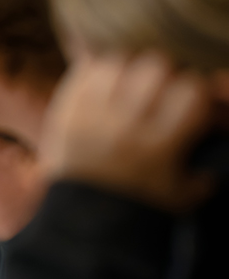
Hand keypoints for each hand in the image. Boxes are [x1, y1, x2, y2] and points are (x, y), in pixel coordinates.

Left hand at [40, 52, 212, 210]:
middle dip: (164, 70)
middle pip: (155, 66)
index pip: (191, 91)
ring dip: (129, 64)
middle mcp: (127, 127)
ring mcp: (93, 118)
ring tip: (130, 77)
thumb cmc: (135, 204)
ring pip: (117, 62)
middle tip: (160, 82)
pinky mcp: (66, 113)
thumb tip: (220, 140)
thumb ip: (204, 170)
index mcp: (160, 146)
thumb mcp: (179, 196)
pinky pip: (83, 72)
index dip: (195, 88)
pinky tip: (105, 78)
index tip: (190, 96)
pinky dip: (97, 68)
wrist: (80, 217)